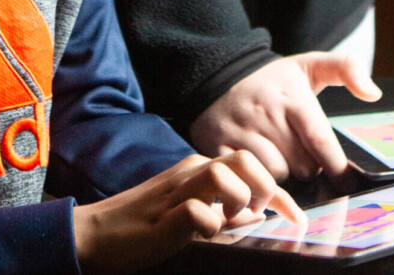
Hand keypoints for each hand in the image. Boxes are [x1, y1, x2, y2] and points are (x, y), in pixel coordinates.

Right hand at [73, 151, 303, 274]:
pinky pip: (200, 212)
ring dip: (238, 202)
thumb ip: (222, 213)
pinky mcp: (164, 213)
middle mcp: (191, 171)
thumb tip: (257, 216)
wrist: (96, 235)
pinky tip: (200, 236)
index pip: (252, 166)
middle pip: (245, 158)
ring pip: (226, 175)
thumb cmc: (144, 226)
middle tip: (258, 215)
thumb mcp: (190, 214)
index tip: (297, 217)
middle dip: (265, 188)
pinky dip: (209, 226)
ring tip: (228, 223)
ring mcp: (177, 189)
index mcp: (199, 168)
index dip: (281, 193)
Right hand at [189, 52, 382, 182]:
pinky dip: (255, 183)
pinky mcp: (218, 147)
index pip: (320, 141)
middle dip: (308, 167)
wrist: (218, 75)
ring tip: (279, 158)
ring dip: (283, 176)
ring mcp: (239, 132)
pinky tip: (258, 170)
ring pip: (276, 177)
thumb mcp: (309, 65)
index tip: (345, 181)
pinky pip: (246, 181)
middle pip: (302, 166)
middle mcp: (265, 115)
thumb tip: (373, 94)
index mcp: (292, 97)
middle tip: (300, 155)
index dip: (336, 167)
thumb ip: (347, 68)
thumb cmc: (273, 80)